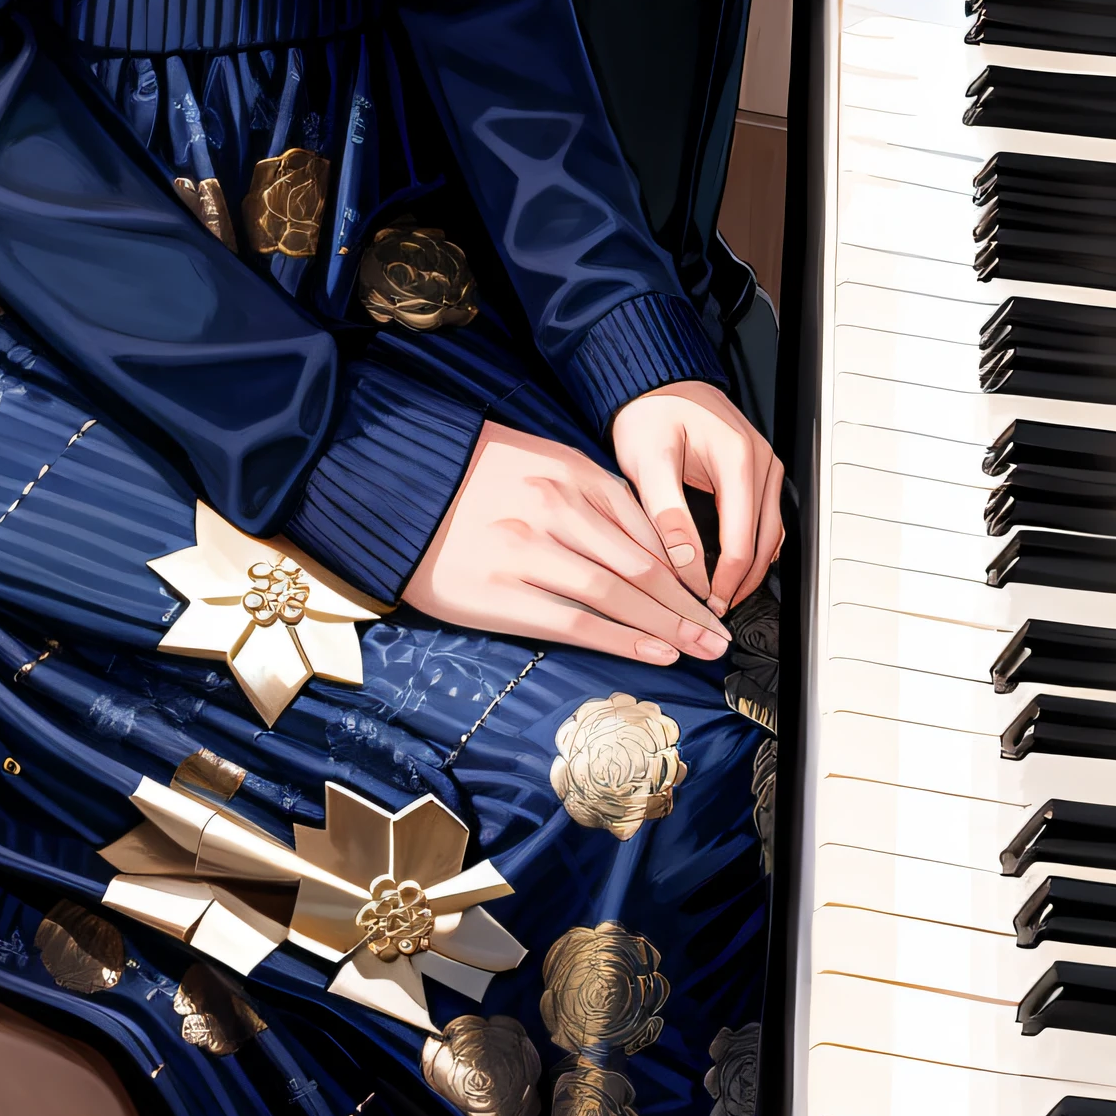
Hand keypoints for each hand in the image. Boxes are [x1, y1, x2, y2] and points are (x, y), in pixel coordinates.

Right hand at [405, 420, 733, 665]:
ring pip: (617, 594)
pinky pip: (575, 620)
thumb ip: (587, 494)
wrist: (396, 489)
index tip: (708, 594)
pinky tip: (652, 652)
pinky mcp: (501, 593)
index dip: (684, 567)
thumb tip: (643, 540)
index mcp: (567, 472)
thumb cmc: (469, 478)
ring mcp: (528, 551)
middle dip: (686, 604)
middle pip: (640, 565)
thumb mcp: (536, 463)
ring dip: (666, 627)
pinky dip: (620, 639)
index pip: (645, 526)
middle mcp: (554, 509)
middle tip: (719, 634)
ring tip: (699, 649)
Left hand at [609, 381, 783, 613]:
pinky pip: (765, 519)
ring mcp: (764, 465)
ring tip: (722, 596)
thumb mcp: (647, 461)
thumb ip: (667, 513)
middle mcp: (760, 462)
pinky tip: (732, 567)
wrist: (654, 383)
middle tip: (713, 611)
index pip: (740, 542)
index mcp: (737, 460)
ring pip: (771, 534)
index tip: (702, 604)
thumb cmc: (648, 414)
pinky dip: (753, 547)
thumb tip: (685, 564)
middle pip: (764, 543)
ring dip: (751, 569)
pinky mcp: (758, 470)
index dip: (723, 582)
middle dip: (741, 583)